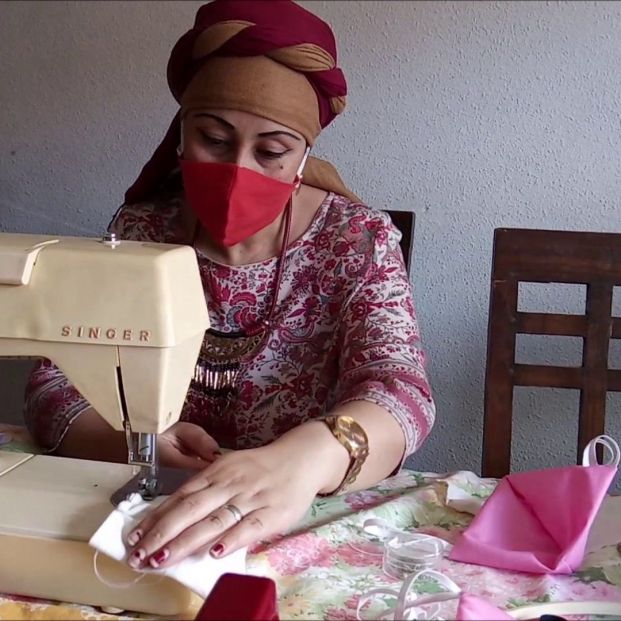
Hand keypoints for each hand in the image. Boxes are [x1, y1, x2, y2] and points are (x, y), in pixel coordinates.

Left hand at [125, 423, 340, 569]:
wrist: (302, 457)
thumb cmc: (261, 466)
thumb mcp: (231, 467)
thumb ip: (207, 487)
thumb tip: (175, 513)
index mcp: (217, 471)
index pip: (181, 496)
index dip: (156, 517)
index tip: (134, 537)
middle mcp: (229, 484)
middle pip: (190, 509)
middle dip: (161, 534)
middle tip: (138, 555)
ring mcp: (250, 499)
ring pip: (213, 521)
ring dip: (185, 542)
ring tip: (161, 560)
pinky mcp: (271, 514)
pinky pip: (248, 528)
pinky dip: (229, 540)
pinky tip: (212, 554)